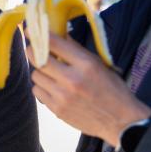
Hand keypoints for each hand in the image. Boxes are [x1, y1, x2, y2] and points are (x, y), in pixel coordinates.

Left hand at [28, 34, 150, 145]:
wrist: (119, 121)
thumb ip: (77, 52)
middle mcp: (72, 79)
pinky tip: (53, 87)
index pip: (55, 44)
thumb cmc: (112, 89)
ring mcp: (62, 96)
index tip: (30, 30)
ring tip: (51, 73)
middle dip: (33, 52)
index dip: (40, 36)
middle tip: (33, 50)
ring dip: (40, 72)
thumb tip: (57, 35)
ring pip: (35, 75)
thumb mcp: (100, 65)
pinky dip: (42, 87)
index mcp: (86, 64)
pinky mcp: (56, 109)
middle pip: (38, 59)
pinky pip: (38, 91)